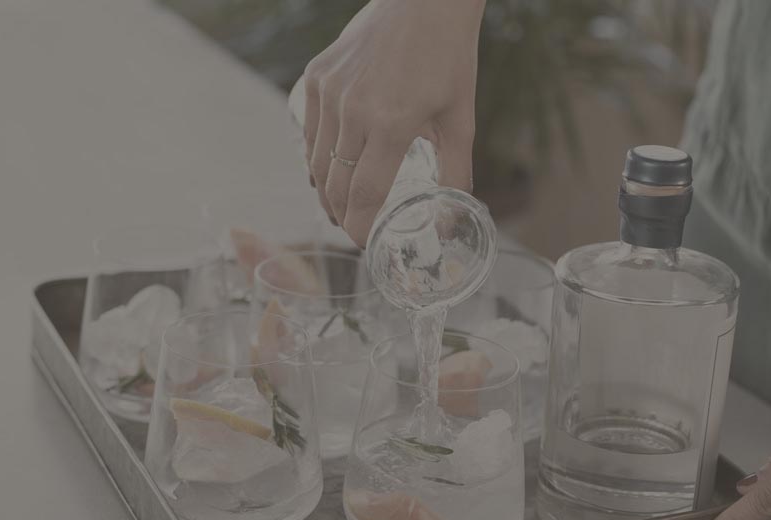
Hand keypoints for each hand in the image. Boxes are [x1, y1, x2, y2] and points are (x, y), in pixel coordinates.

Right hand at [302, 0, 483, 246]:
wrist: (424, 1)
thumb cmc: (448, 56)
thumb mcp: (461, 118)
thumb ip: (456, 172)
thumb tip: (452, 216)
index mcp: (391, 124)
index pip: (364, 196)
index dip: (361, 229)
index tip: (366, 244)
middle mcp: (353, 110)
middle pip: (337, 186)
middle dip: (343, 217)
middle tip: (354, 230)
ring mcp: (329, 92)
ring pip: (317, 162)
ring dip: (326, 193)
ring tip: (339, 209)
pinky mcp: (316, 77)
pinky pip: (310, 133)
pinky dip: (317, 159)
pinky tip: (328, 172)